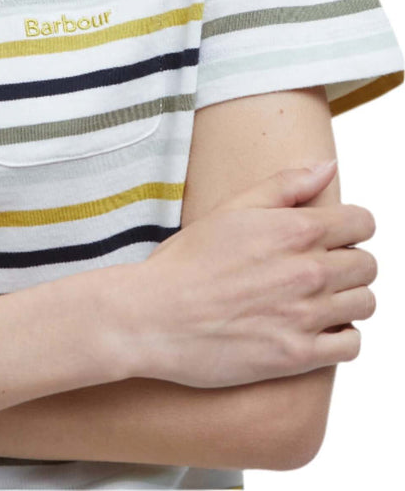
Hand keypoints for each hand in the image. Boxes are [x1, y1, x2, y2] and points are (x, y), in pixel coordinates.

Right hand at [119, 161, 376, 388]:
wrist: (154, 316)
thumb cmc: (186, 261)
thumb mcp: (231, 209)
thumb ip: (285, 184)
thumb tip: (328, 166)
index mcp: (294, 230)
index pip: (363, 223)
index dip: (351, 226)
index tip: (333, 236)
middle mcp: (308, 272)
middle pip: (368, 265)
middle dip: (349, 262)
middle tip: (317, 268)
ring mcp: (306, 316)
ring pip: (365, 304)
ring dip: (347, 299)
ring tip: (315, 298)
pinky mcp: (298, 355)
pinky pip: (352, 346)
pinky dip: (341, 337)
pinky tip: (314, 328)